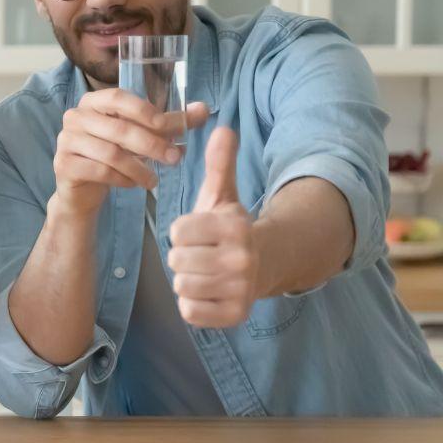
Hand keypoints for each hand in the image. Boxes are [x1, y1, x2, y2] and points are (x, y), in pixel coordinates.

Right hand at [54, 89, 209, 215]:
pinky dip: (122, 179)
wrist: (82, 188)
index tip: (169, 127)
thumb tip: (203, 109)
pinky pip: (100, 171)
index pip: (118, 97)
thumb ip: (169, 123)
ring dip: (139, 167)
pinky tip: (134, 184)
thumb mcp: (141, 136)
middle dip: (151, 144)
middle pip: (119, 128)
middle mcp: (75, 117)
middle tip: (175, 159)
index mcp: (93, 102)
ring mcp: (66, 141)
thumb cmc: (114, 154)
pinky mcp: (64, 165)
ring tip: (155, 180)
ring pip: (111, 153)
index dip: (144, 110)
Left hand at [168, 128, 258, 327]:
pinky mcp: (235, 315)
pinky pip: (190, 311)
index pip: (178, 231)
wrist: (266, 264)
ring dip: (187, 279)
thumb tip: (221, 128)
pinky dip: (192, 303)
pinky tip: (208, 291)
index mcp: (235, 227)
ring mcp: (240, 289)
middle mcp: (242, 259)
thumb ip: (218, 164)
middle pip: (177, 260)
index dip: (182, 231)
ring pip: (182, 286)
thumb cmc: (231, 228)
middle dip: (183, 256)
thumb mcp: (222, 195)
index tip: (198, 232)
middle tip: (201, 254)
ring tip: (205, 271)